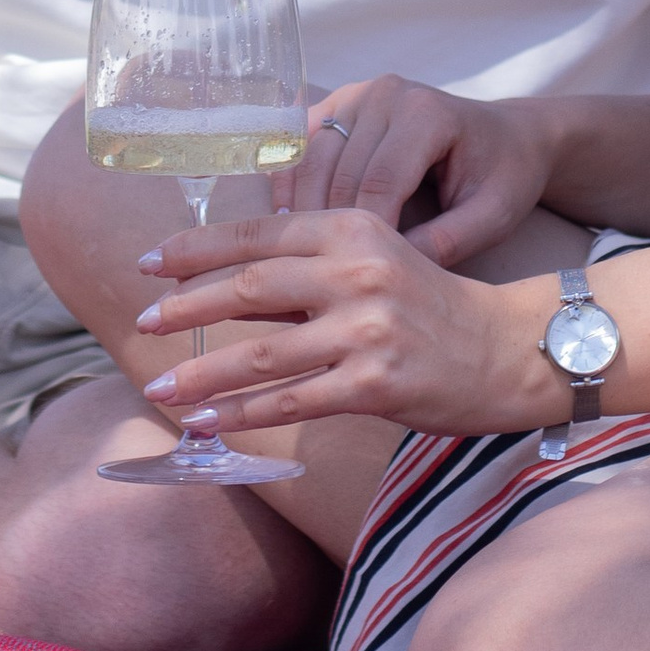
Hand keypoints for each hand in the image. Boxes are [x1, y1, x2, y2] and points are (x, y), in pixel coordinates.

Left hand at [132, 206, 554, 438]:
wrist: (507, 348)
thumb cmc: (431, 305)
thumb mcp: (375, 259)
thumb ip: (311, 266)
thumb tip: (228, 284)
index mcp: (353, 227)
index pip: (258, 231)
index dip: (197, 248)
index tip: (149, 262)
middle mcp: (357, 270)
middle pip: (251, 284)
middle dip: (187, 305)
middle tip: (142, 320)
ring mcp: (367, 329)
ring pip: (263, 351)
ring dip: (204, 372)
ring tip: (161, 384)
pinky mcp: (376, 384)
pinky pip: (294, 401)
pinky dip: (243, 415)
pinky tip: (208, 423)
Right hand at [291, 77, 562, 262]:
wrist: (508, 136)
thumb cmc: (504, 177)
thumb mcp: (492, 216)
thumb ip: (447, 242)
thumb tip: (390, 278)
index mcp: (427, 113)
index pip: (379, 183)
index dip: (364, 239)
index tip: (356, 289)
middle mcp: (386, 93)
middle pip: (338, 172)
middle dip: (327, 233)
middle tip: (319, 289)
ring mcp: (358, 93)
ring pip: (311, 160)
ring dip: (302, 213)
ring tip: (301, 266)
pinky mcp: (340, 103)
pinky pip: (302, 146)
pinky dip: (291, 185)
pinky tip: (291, 228)